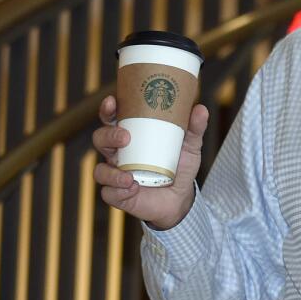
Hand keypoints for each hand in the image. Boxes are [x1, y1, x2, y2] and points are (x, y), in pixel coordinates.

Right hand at [91, 94, 208, 229]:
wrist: (180, 198)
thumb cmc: (179, 166)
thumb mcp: (189, 146)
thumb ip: (194, 129)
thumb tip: (201, 109)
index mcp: (130, 135)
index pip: (112, 118)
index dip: (107, 109)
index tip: (112, 102)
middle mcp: (117, 154)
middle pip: (100, 139)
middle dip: (108, 136)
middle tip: (125, 137)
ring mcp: (115, 174)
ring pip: (99, 170)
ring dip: (111, 173)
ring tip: (129, 176)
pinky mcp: (118, 195)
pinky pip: (109, 193)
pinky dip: (119, 190)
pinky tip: (133, 188)